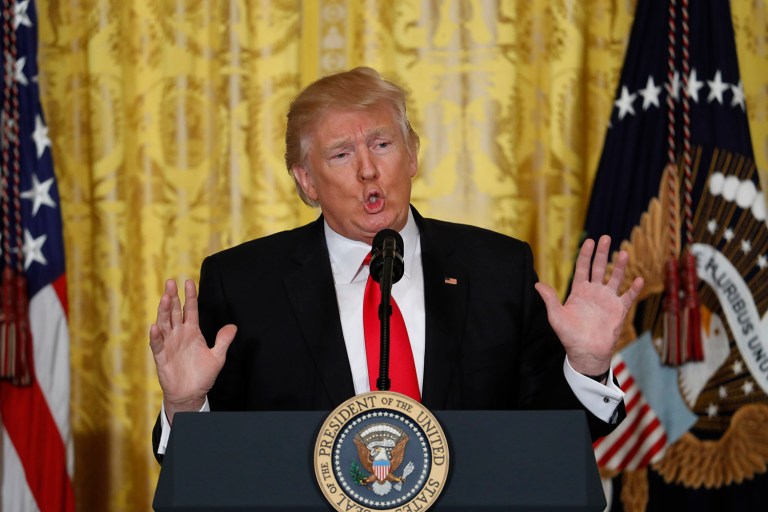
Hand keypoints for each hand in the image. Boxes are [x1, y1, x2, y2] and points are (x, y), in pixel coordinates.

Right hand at [149, 279, 236, 423]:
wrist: (191, 394)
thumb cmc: (202, 375)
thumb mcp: (217, 357)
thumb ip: (223, 341)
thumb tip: (233, 326)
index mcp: (192, 332)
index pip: (190, 310)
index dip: (189, 296)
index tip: (189, 282)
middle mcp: (179, 335)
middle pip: (175, 312)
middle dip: (173, 297)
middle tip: (171, 282)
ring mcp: (169, 344)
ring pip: (165, 324)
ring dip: (164, 311)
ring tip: (166, 298)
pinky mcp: (161, 357)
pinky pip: (157, 344)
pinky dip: (156, 336)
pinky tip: (155, 326)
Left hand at [534, 235, 643, 375]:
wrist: (586, 352)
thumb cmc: (569, 335)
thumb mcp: (556, 316)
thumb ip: (550, 299)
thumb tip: (537, 285)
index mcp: (579, 291)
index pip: (583, 268)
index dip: (585, 255)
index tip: (589, 241)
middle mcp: (594, 292)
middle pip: (599, 268)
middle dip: (602, 253)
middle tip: (606, 237)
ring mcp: (608, 300)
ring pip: (615, 278)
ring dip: (620, 266)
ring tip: (624, 252)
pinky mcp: (619, 310)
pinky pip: (628, 297)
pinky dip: (634, 289)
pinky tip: (639, 279)